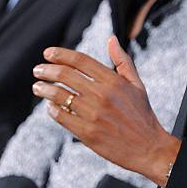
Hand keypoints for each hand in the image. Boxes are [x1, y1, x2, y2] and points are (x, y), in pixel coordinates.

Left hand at [32, 36, 180, 185]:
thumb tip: (111, 39)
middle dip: (47, 70)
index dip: (61, 54)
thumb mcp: (137, 85)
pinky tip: (51, 107)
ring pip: (59, 96)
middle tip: (38, 70)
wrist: (149, 148)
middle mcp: (102, 95)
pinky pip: (62, 116)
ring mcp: (93, 115)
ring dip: (44, 89)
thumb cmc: (142, 115)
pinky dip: (52, 109)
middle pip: (66, 75)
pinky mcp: (87, 133)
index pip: (81, 61)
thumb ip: (123, 61)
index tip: (48, 53)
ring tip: (37, 87)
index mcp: (114, 81)